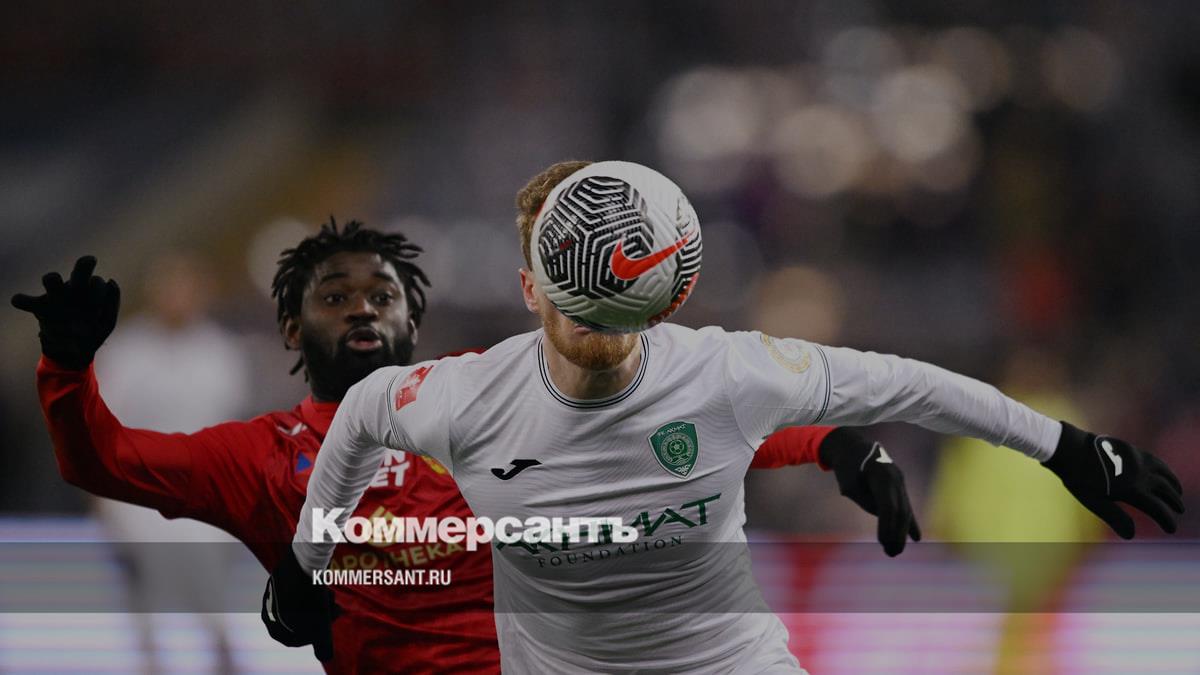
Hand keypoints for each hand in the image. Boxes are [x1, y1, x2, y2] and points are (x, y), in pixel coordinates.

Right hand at [10, 256, 119, 369]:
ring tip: (58, 300)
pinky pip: (23, 300)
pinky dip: (21, 300)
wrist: (72, 352)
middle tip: (85, 275)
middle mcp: (75, 289)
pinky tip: (22, 303)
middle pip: (80, 269)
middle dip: (84, 267)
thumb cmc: (92, 332)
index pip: (96, 281)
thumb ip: (111, 303)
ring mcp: (56, 296)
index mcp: (92, 292)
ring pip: (51, 278)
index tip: (97, 308)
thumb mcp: (107, 322)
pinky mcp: (39, 307)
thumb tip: (110, 281)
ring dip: (54, 281)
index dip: (97, 289)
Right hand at [261, 547, 337, 661]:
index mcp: (269, 620)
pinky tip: (325, 587)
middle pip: (299, 619)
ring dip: (320, 603)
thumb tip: (325, 656)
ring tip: (331, 596)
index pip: (290, 638)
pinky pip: (302, 588)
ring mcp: (276, 590)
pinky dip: (314, 591)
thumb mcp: (319, 625)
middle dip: (320, 618)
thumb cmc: (310, 597)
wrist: (305, 562)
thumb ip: (320, 643)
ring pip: (303, 603)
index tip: (324, 634)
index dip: (310, 639)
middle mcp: (269, 605)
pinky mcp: (286, 575)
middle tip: (334, 611)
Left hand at [820, 428, 920, 555]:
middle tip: (891, 553)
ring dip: (902, 532)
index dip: (886, 526)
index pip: (888, 506)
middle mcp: (896, 478)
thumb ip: (865, 501)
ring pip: (905, 509)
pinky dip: (909, 521)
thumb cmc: (846, 465)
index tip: (882, 542)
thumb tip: (882, 516)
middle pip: (900, 510)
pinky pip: (905, 505)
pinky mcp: (898, 485)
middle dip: (896, 534)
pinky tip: (916, 538)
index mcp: (883, 475)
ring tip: (896, 551)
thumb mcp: (849, 485)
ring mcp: (899, 481)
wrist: (850, 445)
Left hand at [1043, 422, 1183, 538]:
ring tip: (1178, 494)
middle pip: (1166, 492)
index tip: (1171, 529)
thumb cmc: (1079, 479)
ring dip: (1173, 486)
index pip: (1158, 509)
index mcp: (1132, 491)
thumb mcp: (1094, 502)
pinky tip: (1165, 473)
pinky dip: (1166, 470)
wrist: (1070, 449)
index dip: (1167, 520)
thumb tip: (1131, 535)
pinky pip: (1156, 461)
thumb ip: (1114, 518)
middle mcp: (1140, 475)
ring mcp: (1138, 461)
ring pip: (1164, 475)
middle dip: (1174, 503)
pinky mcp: (1133, 450)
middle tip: (1178, 511)